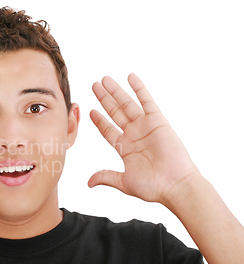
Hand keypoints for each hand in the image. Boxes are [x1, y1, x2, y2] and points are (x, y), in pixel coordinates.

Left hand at [88, 73, 200, 205]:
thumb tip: (88, 182)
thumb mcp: (123, 182)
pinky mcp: (158, 121)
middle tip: (94, 85)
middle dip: (104, 99)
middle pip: (115, 113)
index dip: (99, 120)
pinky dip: (139, 89)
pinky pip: (147, 101)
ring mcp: (145, 127)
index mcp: (125, 148)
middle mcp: (134, 135)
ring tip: (104, 79)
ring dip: (116, 91)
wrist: (175, 185)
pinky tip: (130, 77)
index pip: (108, 130)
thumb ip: (106, 177)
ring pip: (127, 104)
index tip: (90, 110)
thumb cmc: (153, 187)